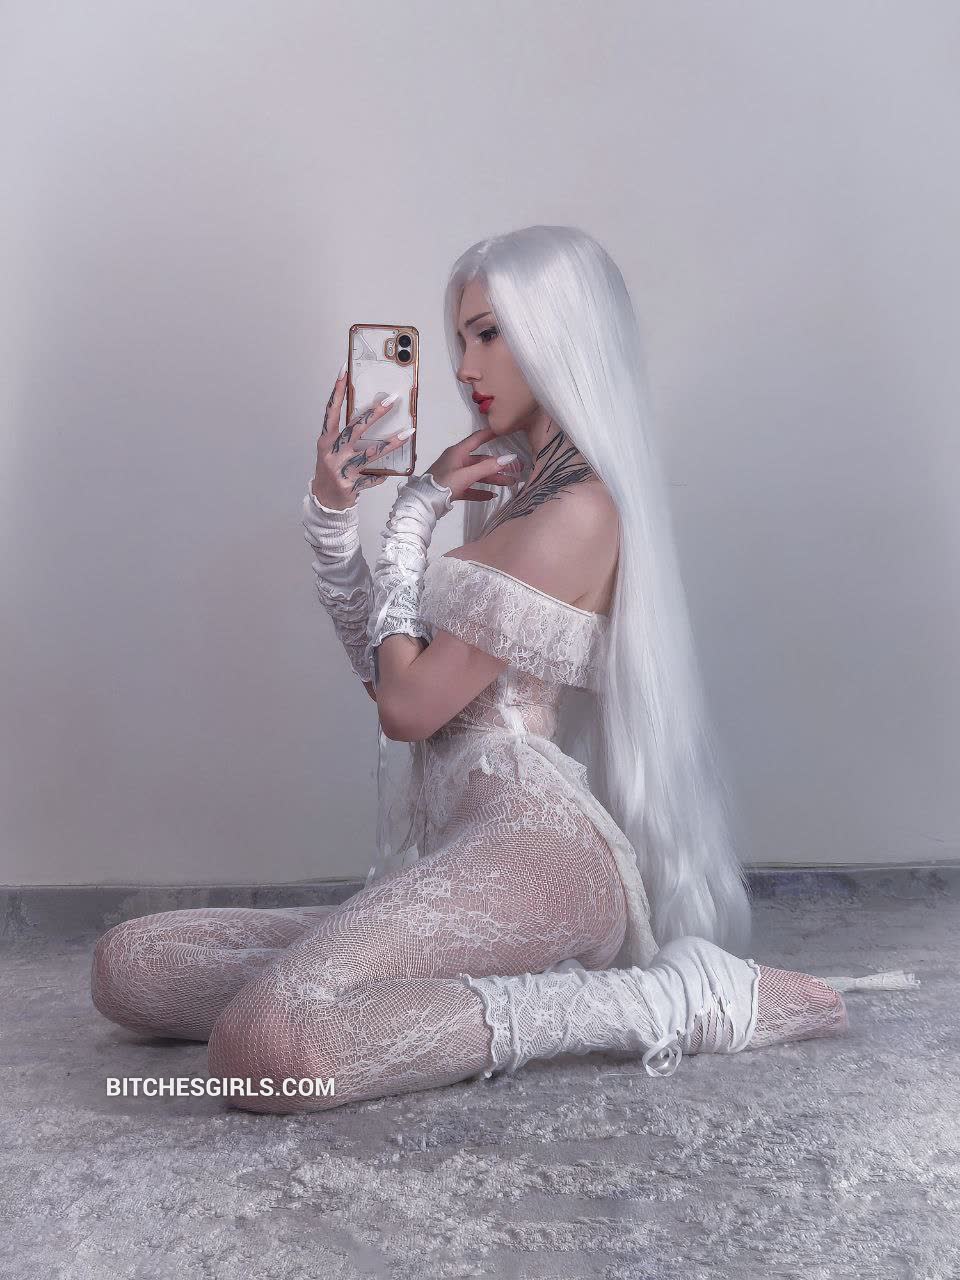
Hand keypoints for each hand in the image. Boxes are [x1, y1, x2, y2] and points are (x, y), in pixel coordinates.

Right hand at [311, 366, 411, 509]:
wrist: (324, 501)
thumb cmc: (331, 469)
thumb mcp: (332, 449)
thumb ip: (345, 434)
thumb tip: (369, 415)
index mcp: (326, 440)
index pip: (331, 410)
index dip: (337, 390)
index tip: (345, 370)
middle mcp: (332, 452)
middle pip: (355, 428)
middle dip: (375, 413)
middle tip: (391, 400)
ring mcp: (341, 468)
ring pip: (370, 453)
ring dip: (391, 442)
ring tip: (408, 432)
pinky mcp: (351, 484)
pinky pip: (373, 477)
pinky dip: (382, 475)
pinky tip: (392, 471)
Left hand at [424, 427, 522, 501]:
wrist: (424, 503)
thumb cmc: (442, 484)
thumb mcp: (466, 475)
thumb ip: (487, 467)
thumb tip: (509, 458)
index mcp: (458, 452)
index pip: (477, 438)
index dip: (491, 434)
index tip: (505, 431)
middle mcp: (457, 461)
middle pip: (481, 461)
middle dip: (498, 465)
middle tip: (517, 468)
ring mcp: (455, 475)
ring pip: (478, 475)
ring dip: (493, 479)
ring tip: (510, 483)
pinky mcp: (453, 489)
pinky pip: (470, 488)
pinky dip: (480, 491)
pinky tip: (492, 495)